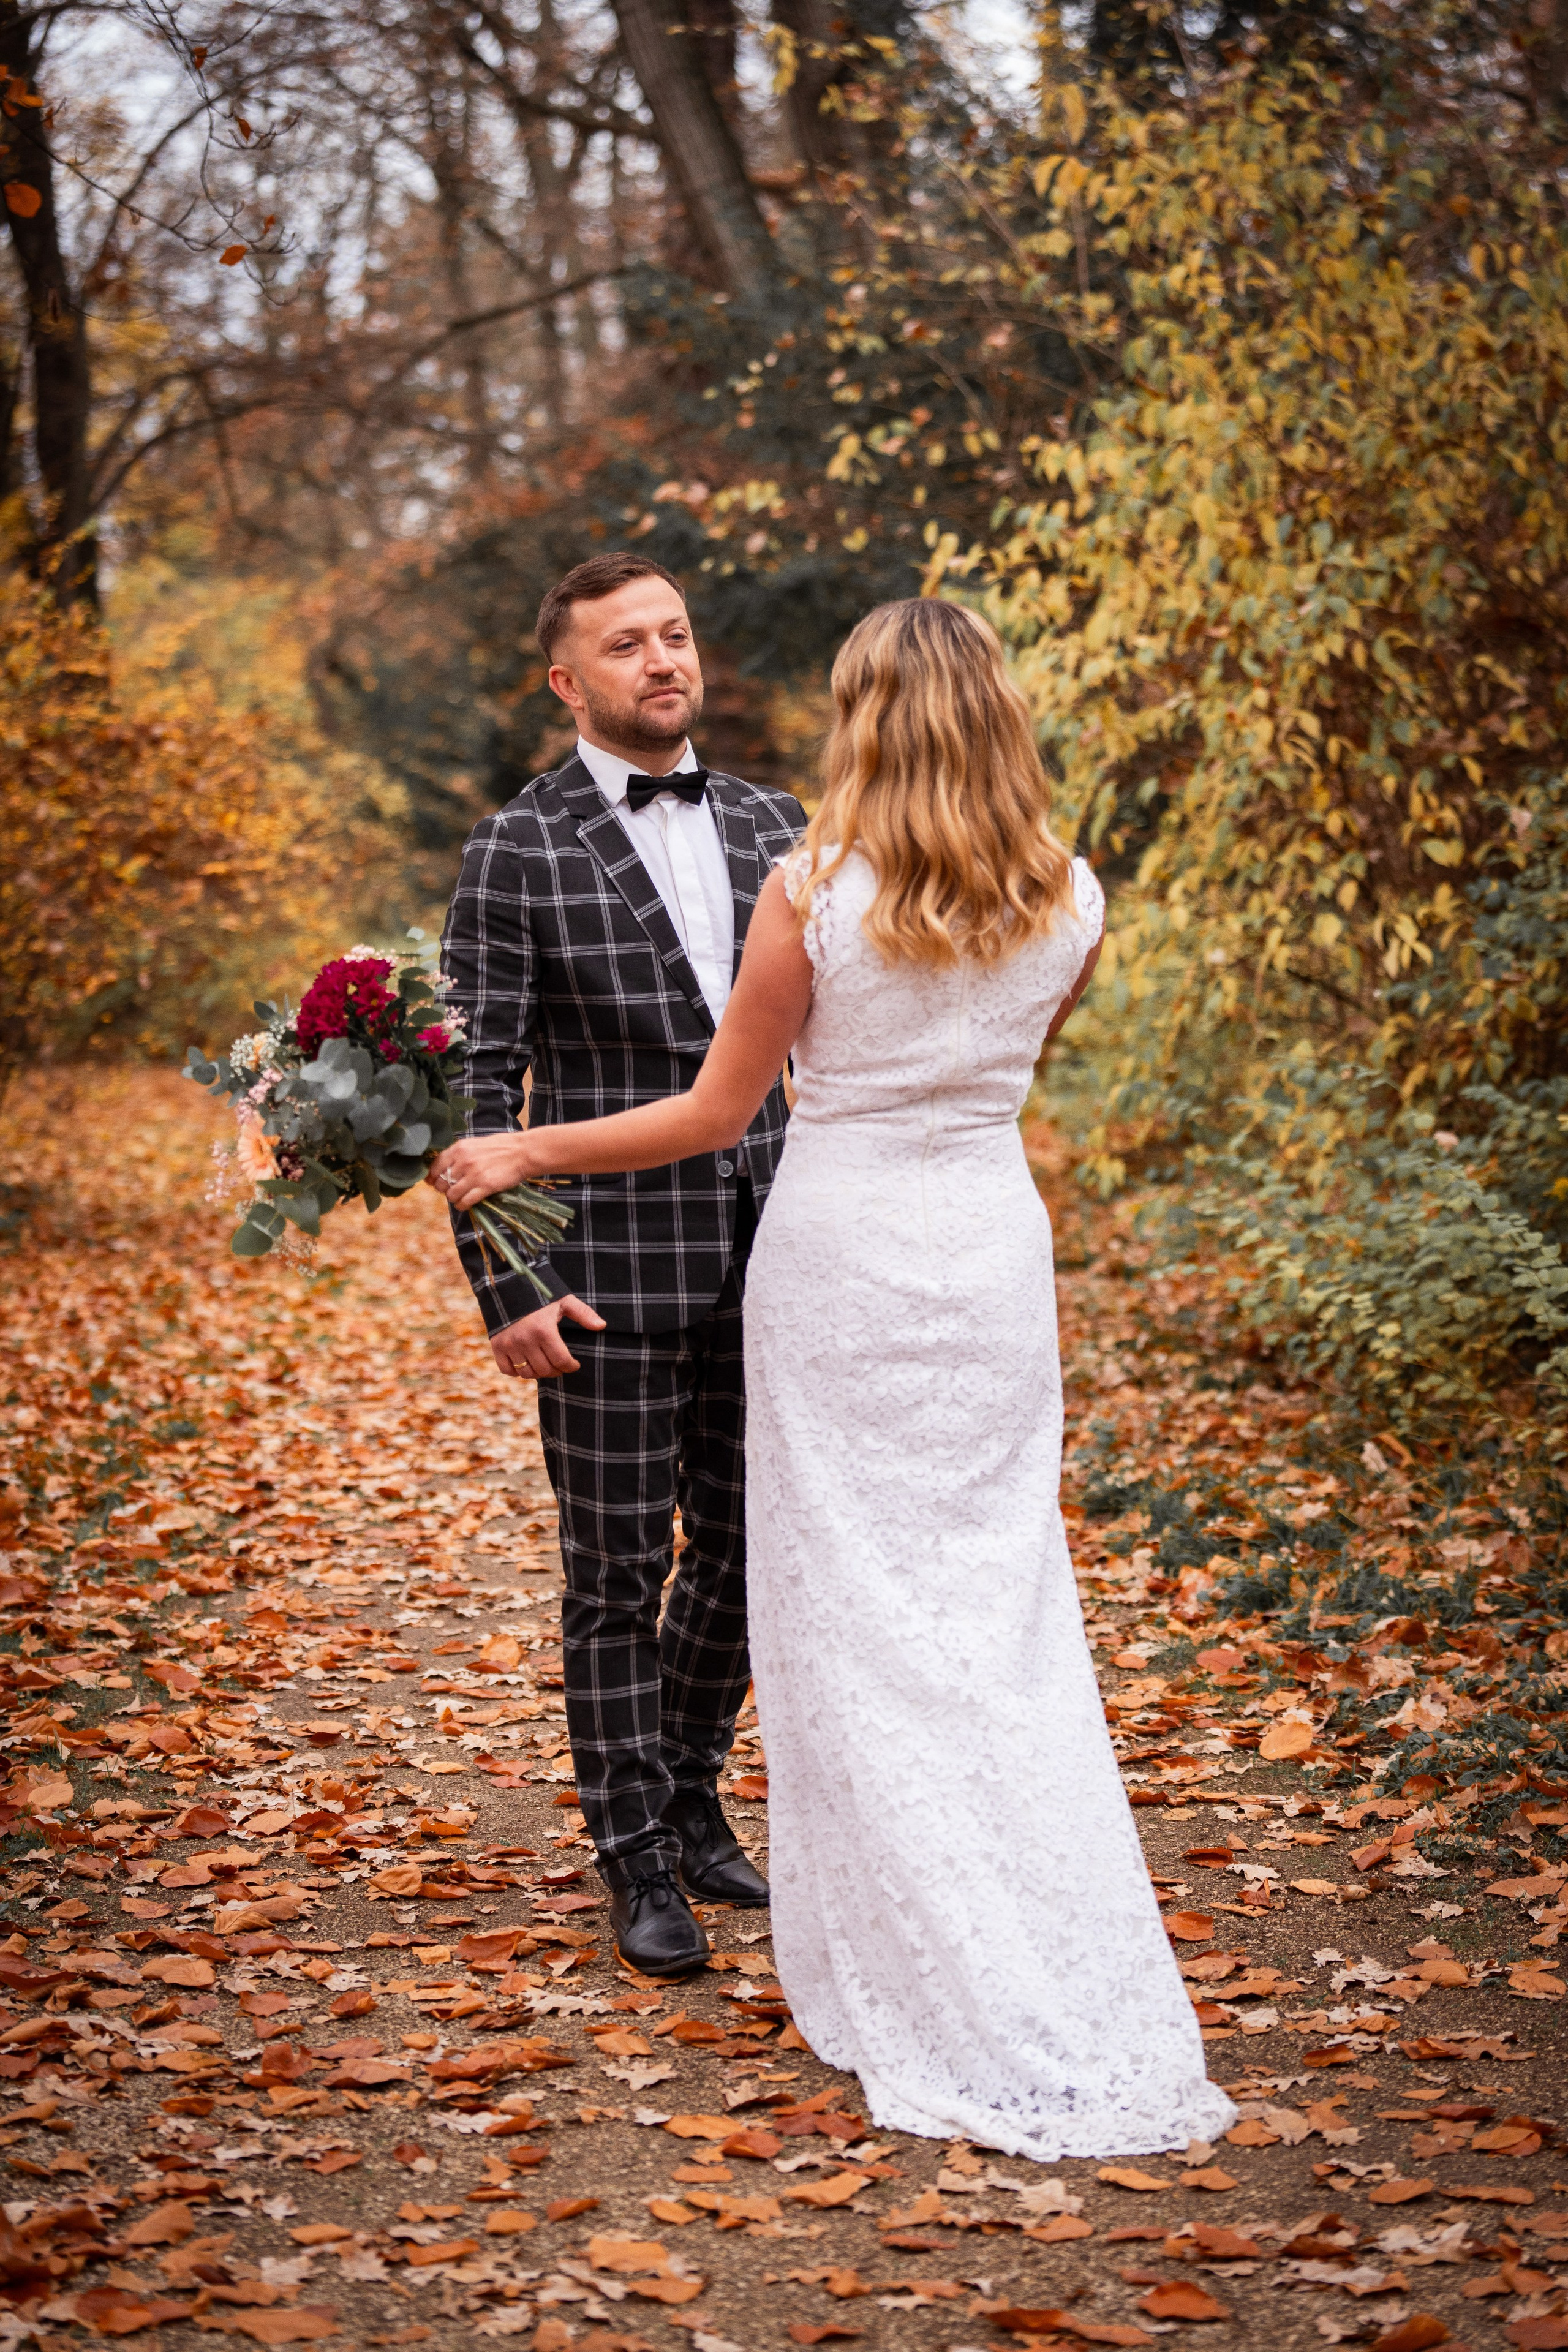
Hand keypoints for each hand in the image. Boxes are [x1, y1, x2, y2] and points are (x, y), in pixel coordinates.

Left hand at [428, 1131, 543, 1208]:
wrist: (522, 1152)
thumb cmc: (500, 1147)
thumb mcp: (474, 1144)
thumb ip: (459, 1155)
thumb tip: (443, 1169)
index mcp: (459, 1148)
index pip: (435, 1166)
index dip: (432, 1177)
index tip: (433, 1182)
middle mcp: (463, 1161)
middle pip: (441, 1183)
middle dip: (444, 1189)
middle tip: (451, 1190)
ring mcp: (474, 1174)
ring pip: (451, 1194)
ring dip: (454, 1199)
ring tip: (460, 1197)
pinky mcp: (485, 1186)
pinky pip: (465, 1201)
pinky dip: (462, 1206)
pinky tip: (465, 1204)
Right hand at [491, 1294, 605, 1379]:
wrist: (507, 1284)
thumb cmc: (539, 1292)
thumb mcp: (563, 1300)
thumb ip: (583, 1313)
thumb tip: (602, 1326)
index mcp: (543, 1330)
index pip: (561, 1361)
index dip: (571, 1366)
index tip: (574, 1364)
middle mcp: (525, 1340)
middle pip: (545, 1370)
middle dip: (556, 1370)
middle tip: (560, 1365)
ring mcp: (509, 1344)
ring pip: (527, 1373)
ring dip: (538, 1372)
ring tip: (545, 1364)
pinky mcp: (497, 1346)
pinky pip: (507, 1370)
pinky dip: (517, 1371)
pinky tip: (526, 1363)